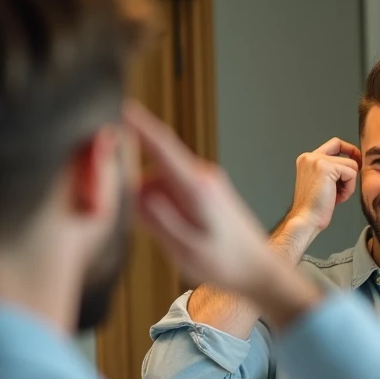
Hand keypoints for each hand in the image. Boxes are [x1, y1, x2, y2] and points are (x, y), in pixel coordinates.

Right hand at [129, 104, 279, 293]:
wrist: (260, 271)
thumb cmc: (228, 264)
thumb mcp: (186, 249)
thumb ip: (159, 219)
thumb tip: (137, 193)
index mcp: (197, 187)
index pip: (162, 146)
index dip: (139, 125)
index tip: (119, 107)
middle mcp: (202, 177)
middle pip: (153, 168)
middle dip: (138, 190)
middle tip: (146, 226)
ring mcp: (205, 182)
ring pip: (160, 182)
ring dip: (153, 204)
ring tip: (171, 237)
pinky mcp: (205, 190)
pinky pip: (172, 190)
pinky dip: (164, 208)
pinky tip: (177, 233)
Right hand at [284, 137, 361, 233]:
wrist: (306, 220)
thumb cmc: (314, 209)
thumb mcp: (322, 184)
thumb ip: (332, 171)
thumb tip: (353, 165)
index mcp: (306, 160)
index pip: (333, 144)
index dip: (348, 149)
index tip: (357, 159)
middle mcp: (309, 157)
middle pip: (342, 149)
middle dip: (351, 164)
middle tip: (353, 177)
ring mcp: (317, 160)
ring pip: (350, 164)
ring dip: (349, 183)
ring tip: (337, 196)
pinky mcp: (326, 168)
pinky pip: (351, 173)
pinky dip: (349, 189)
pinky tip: (337, 198)